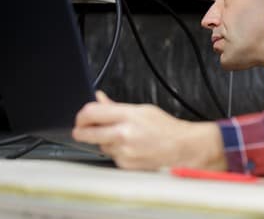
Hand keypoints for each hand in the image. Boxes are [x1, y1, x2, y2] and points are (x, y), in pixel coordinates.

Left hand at [72, 91, 225, 170]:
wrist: (182, 147)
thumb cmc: (165, 127)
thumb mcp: (142, 110)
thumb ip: (116, 106)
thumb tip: (98, 98)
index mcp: (127, 115)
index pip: (90, 113)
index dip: (81, 116)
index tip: (81, 118)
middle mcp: (123, 133)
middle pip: (85, 133)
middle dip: (81, 131)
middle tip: (82, 130)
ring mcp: (123, 151)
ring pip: (99, 146)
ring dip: (104, 142)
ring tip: (122, 138)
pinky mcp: (125, 164)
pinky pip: (111, 157)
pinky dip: (116, 153)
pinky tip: (130, 148)